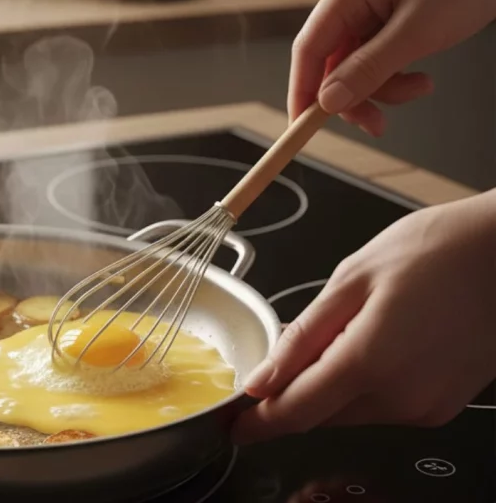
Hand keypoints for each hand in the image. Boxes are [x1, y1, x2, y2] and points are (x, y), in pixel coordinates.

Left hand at [232, 189, 495, 443]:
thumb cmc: (436, 252)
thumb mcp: (352, 279)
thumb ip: (302, 337)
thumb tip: (261, 379)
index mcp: (368, 363)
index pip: (295, 413)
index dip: (256, 423)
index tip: (231, 424)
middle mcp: (400, 398)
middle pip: (320, 415)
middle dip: (291, 395)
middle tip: (280, 357)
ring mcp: (426, 406)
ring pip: (350, 412)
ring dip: (329, 386)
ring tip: (344, 329)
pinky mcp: (442, 405)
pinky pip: (383, 406)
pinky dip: (362, 384)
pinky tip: (373, 342)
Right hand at [289, 0, 495, 136]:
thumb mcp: (418, 32)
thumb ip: (369, 69)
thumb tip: (328, 102)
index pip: (308, 48)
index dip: (302, 90)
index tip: (302, 128)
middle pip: (332, 61)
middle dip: (354, 95)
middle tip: (378, 125)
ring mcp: (369, 5)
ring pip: (356, 64)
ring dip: (384, 86)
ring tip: (422, 87)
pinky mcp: (388, 14)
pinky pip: (377, 55)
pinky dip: (396, 73)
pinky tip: (423, 75)